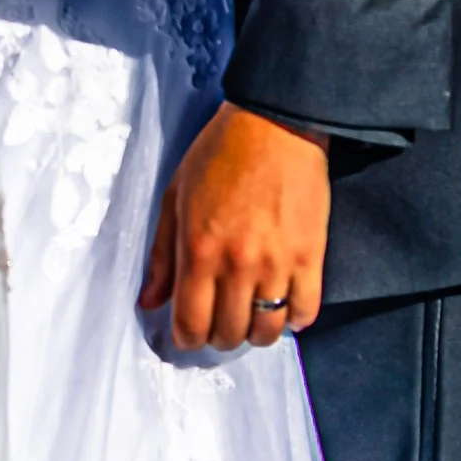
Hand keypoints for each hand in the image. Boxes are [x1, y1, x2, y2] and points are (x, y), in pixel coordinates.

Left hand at [140, 102, 330, 349]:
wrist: (275, 124)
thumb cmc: (219, 153)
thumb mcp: (176, 196)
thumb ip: (161, 254)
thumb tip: (149, 302)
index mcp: (198, 250)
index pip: (191, 324)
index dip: (187, 337)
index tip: (190, 330)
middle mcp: (237, 265)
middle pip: (228, 334)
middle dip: (219, 335)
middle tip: (220, 319)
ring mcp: (277, 264)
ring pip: (267, 331)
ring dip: (256, 331)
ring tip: (252, 313)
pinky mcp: (310, 256)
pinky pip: (305, 312)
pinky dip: (294, 318)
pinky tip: (284, 303)